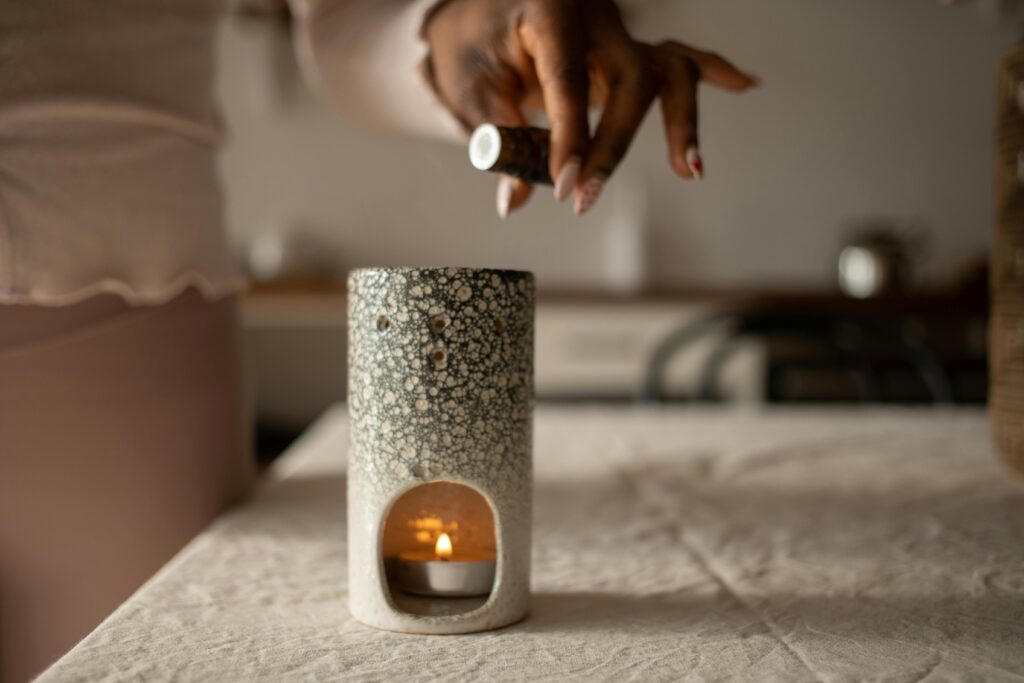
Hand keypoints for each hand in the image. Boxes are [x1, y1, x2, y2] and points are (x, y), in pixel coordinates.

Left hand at [422, 0, 757, 216]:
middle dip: (613, 145)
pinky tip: (747, 85)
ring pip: (668, 68)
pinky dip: (714, 71)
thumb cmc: (474, 50)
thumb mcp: (474, 93)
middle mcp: (595, 18)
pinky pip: (681, 58)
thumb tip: (516, 204)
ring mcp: (621, 32)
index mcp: (549, 13)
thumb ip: (502, 145)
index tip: (565, 185)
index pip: (567, 77)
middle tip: (585, 199)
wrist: (478, 18)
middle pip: (629, 78)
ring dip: (681, 121)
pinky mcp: (632, 51)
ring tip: (689, 169)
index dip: (569, 135)